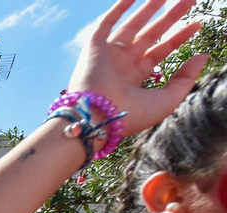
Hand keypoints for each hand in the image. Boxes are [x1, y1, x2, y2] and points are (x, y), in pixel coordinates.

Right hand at [68, 0, 210, 135]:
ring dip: (149, 8)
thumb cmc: (130, 114)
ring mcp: (107, 54)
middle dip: (170, 17)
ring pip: (132, 25)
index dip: (178, 37)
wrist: (98, 116)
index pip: (160, 51)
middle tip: (189, 0)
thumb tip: (203, 56)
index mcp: (134, 79)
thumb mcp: (167, 100)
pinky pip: (107, 23)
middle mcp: (121, 64)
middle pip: (150, 34)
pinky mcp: (94, 47)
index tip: (196, 24)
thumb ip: (186, 78)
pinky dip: (119, 8)